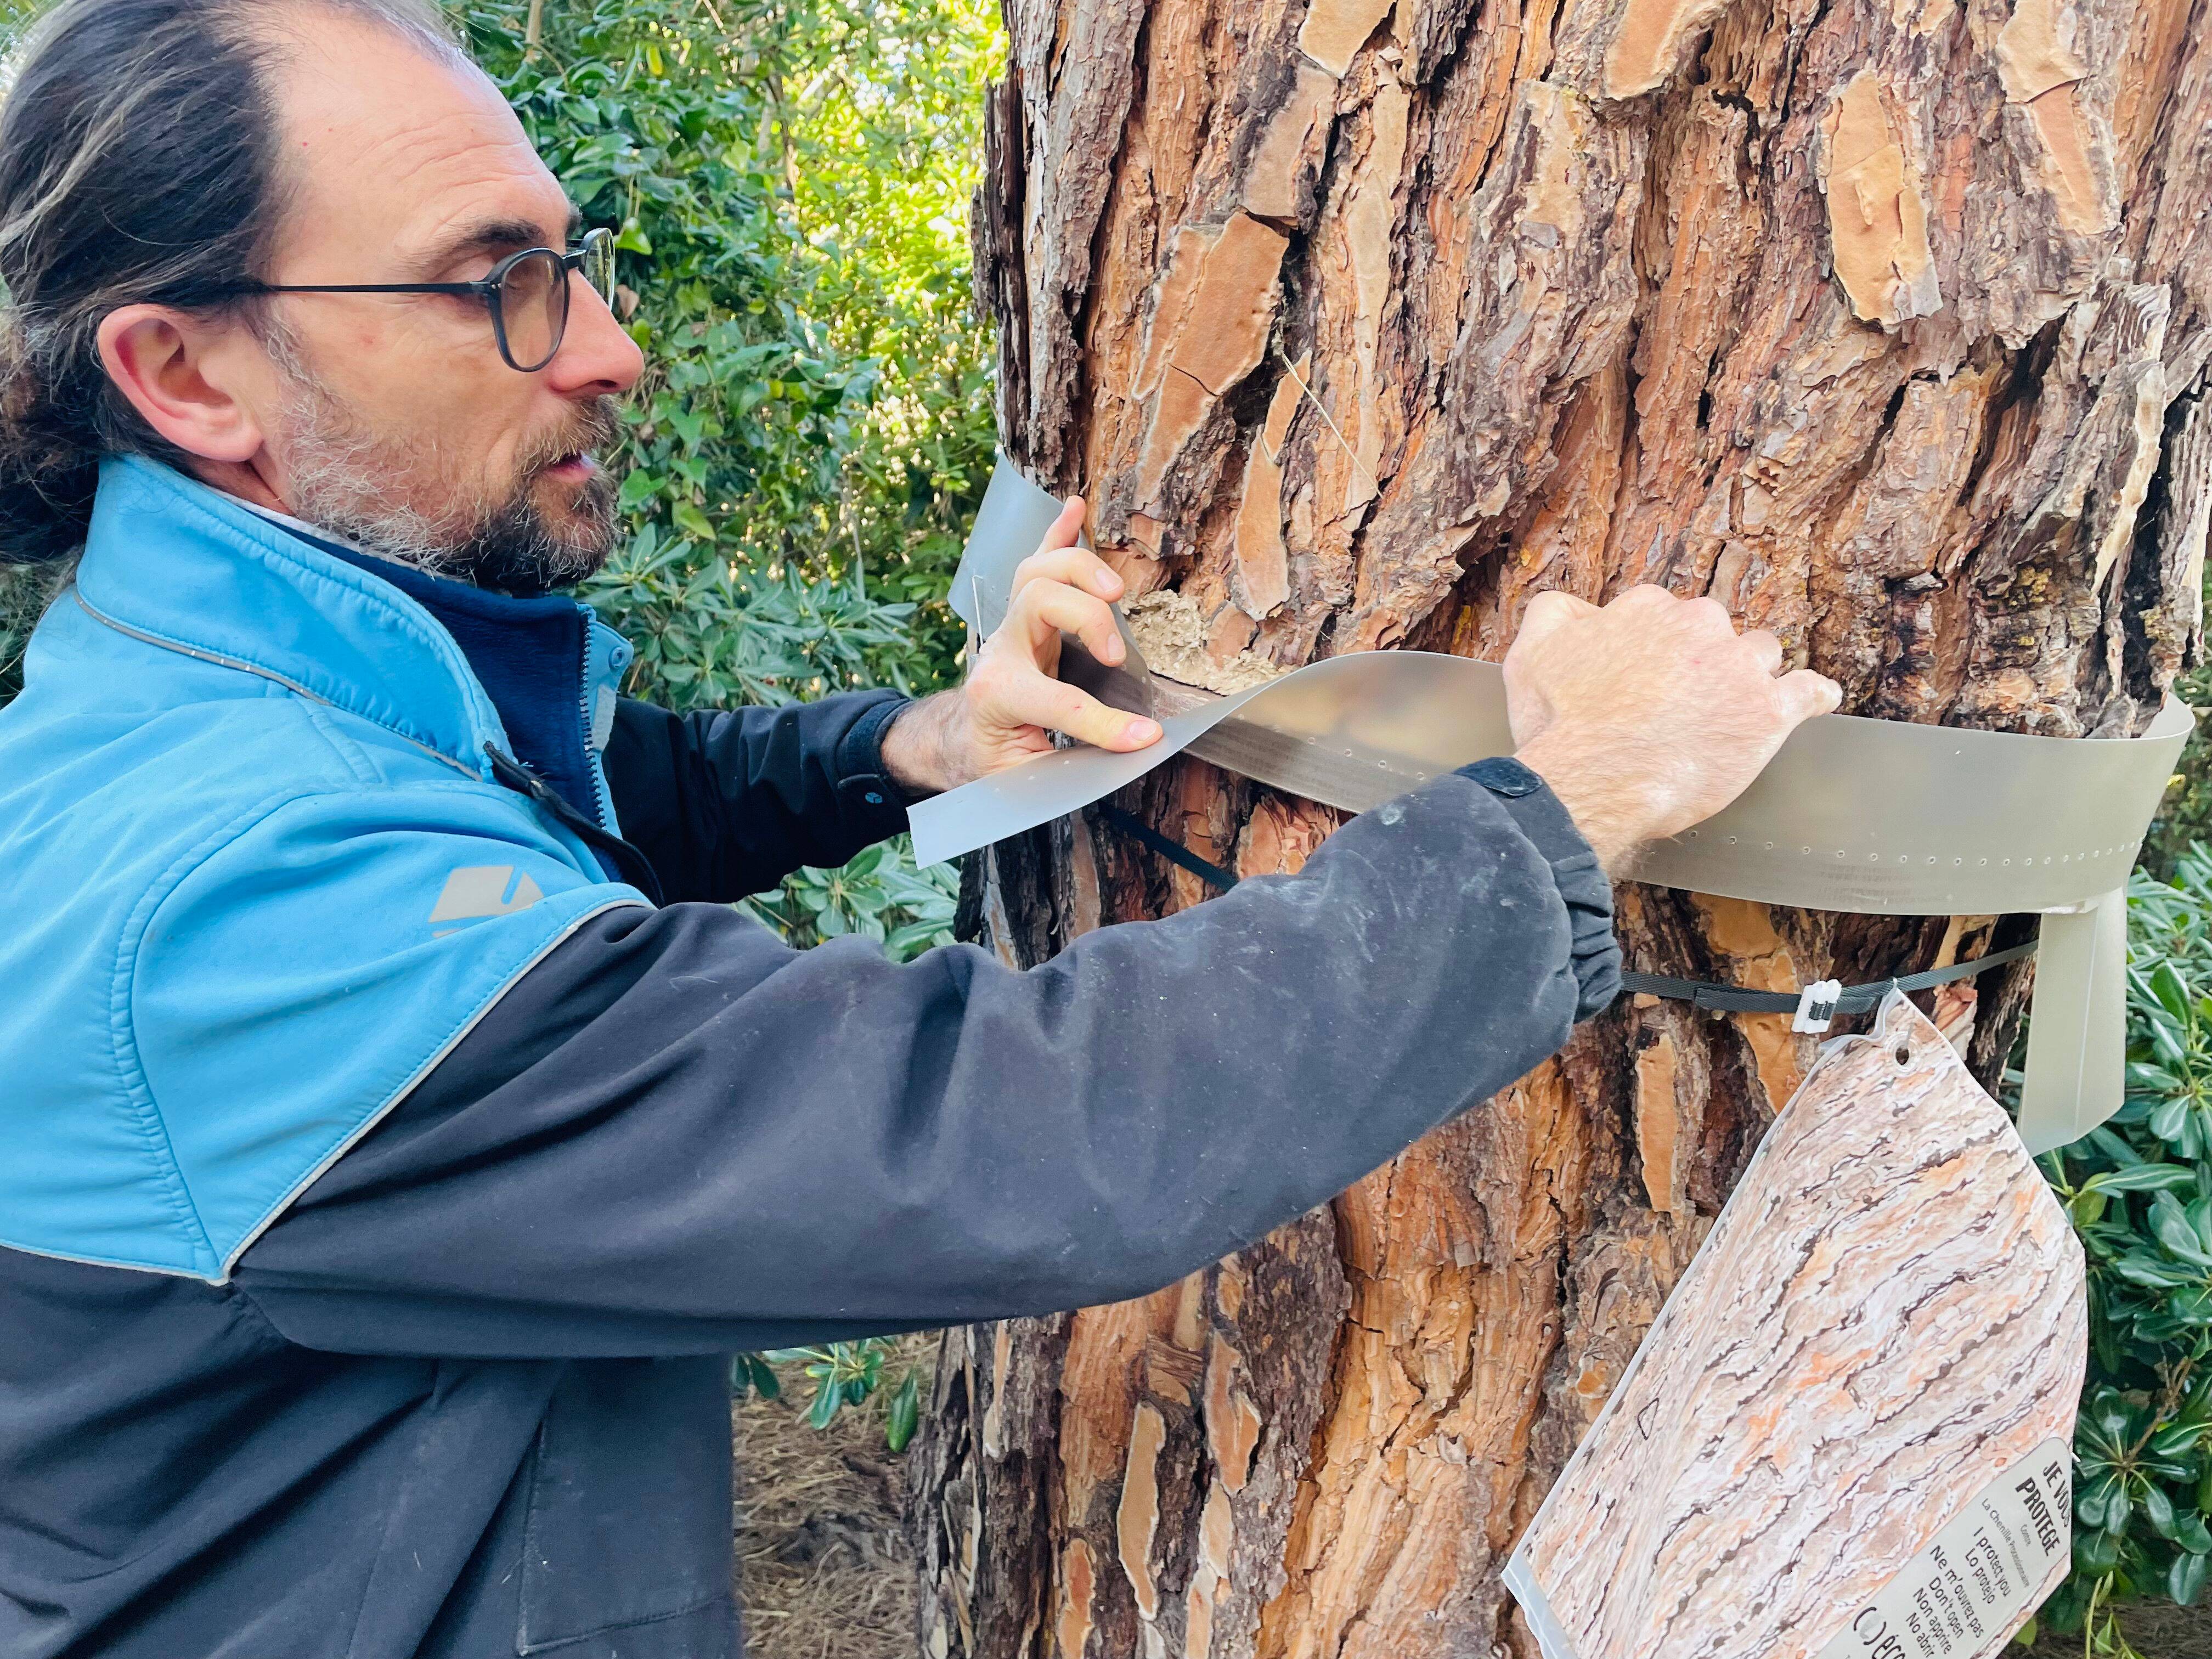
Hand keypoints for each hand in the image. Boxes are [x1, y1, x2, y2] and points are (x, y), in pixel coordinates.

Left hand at [879, 496, 1162, 796]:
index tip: (1146, 735)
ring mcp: (1012, 627)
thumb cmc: (997, 760)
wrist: (962, 739)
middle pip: (1038, 600)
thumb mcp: (1025, 780)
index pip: (1058, 701)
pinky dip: (1058, 532)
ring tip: (1114, 590)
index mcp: (997, 697)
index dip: (1106, 723)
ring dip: (1079, 567)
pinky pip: (1036, 560)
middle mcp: (1001, 651)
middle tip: (1117, 655)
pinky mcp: (1023, 613)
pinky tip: (1074, 507)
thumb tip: (1132, 749)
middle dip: (1086, 617)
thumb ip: (1072, 765)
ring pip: (1037, 570)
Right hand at [1504, 586, 1840, 868]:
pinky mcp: (1770, 711)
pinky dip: (1812, 696)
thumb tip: (1578, 607)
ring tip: (1734, 708)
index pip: (1662, 613)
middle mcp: (1698, 624)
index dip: (1653, 647)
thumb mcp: (1530, 655)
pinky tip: (1812, 701)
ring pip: (1761, 654)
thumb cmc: (1561, 726)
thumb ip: (1554, 615)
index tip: (1646, 674)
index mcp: (1647, 608)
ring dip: (1750, 675)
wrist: (1597, 780)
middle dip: (1702, 658)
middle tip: (1682, 700)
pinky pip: (1809, 691)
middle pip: (1714, 629)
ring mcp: (1739, 667)